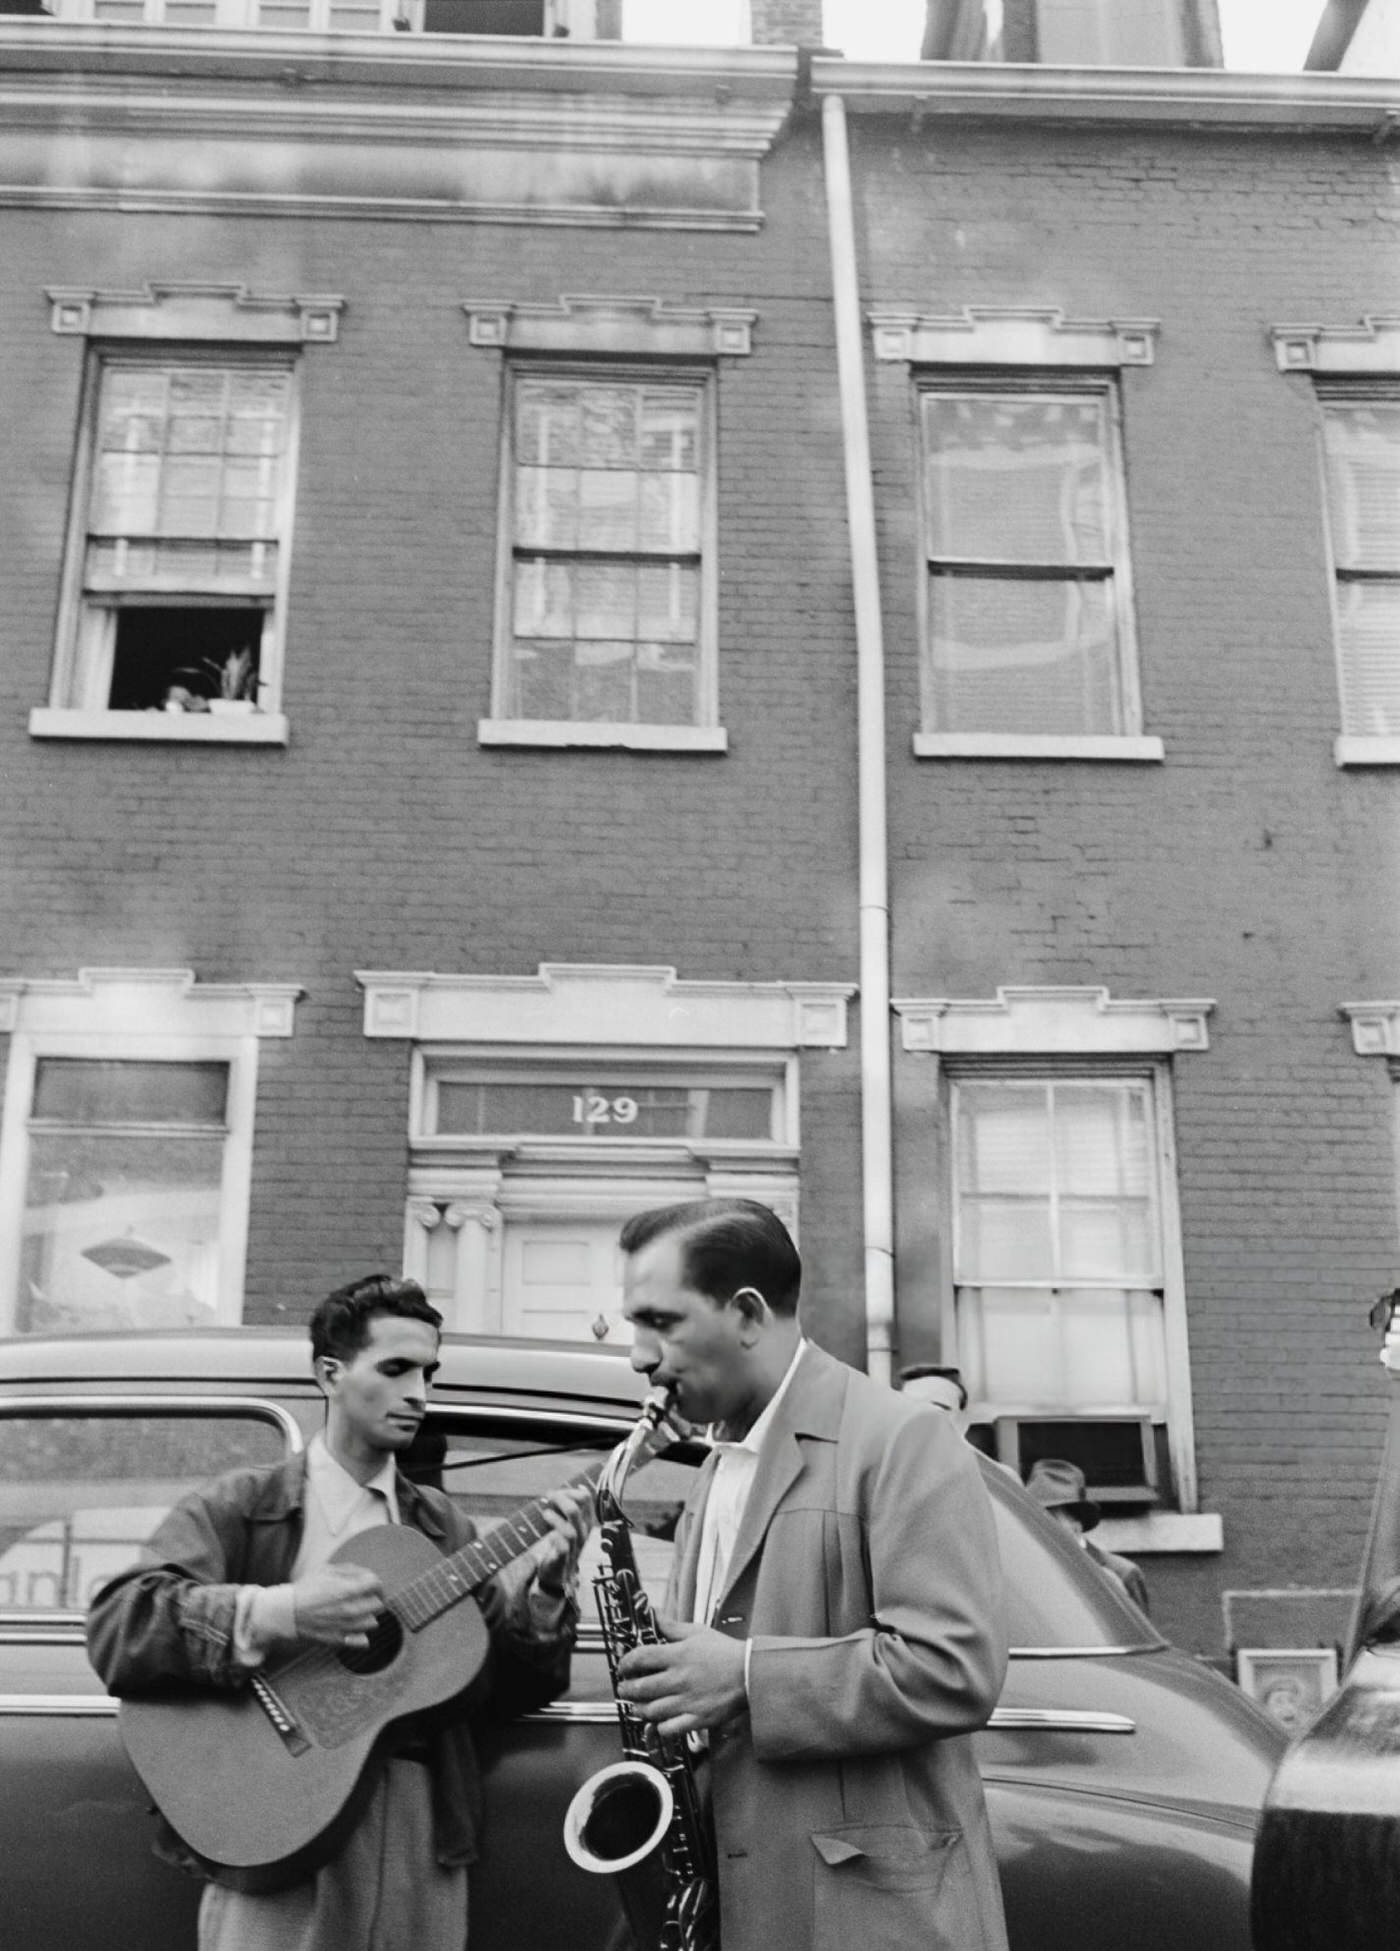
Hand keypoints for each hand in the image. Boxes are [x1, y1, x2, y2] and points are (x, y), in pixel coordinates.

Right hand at [290, 1563, 384, 1649]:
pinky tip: (354, 1628)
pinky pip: (363, 1641)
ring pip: (373, 1623)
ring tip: (358, 1613)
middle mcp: (349, 1609)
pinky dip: (362, 1635)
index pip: (376, 1584)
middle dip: (374, 1599)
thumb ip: (349, 1570)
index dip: (376, 1583)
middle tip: (365, 1598)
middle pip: (379, 1604)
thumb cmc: (305, 1589)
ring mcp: (345, 1626)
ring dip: (368, 1616)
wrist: (285, 1612)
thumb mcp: (326, 1570)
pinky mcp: (339, 1640)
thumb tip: (365, 1575)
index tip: (371, 1585)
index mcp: (347, 1589)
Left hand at [529, 1484, 594, 1595]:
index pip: (586, 1499)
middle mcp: (583, 1533)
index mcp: (585, 1522)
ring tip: (545, 1514)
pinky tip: (548, 1534)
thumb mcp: (567, 1524)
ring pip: (570, 1531)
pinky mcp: (563, 1559)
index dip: (570, 1491)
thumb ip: (567, 1510)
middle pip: (576, 1510)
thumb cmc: (561, 1545)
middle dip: (560, 1499)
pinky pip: (562, 1547)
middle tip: (547, 1498)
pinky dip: (555, 1537)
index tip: (555, 1493)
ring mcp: (575, 1547)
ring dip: (555, 1519)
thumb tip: (567, 1489)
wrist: (558, 1575)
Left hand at [616, 1616, 746, 1737]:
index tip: (622, 1667)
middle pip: (640, 1687)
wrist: (751, 1674)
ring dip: (639, 1708)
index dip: (625, 1663)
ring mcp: (686, 1701)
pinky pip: (669, 1728)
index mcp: (677, 1655)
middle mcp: (678, 1679)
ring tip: (637, 1705)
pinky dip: (659, 1726)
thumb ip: (672, 1626)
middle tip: (624, 1688)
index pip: (640, 1658)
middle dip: (626, 1689)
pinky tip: (658, 1721)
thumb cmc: (726, 1652)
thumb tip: (653, 1613)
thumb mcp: (698, 1632)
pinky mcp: (696, 1719)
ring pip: (650, 1710)